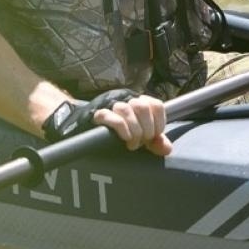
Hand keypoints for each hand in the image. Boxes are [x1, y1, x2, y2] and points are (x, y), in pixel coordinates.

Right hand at [45, 89, 172, 156]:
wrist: (81, 129)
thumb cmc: (113, 134)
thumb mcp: (137, 137)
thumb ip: (153, 141)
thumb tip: (167, 148)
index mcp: (137, 103)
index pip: (155, 104)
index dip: (159, 122)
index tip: (154, 136)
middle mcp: (125, 100)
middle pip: (142, 106)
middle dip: (146, 128)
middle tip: (141, 142)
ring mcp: (110, 105)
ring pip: (127, 109)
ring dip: (133, 130)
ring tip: (131, 143)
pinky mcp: (97, 114)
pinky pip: (111, 117)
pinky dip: (121, 129)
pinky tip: (123, 138)